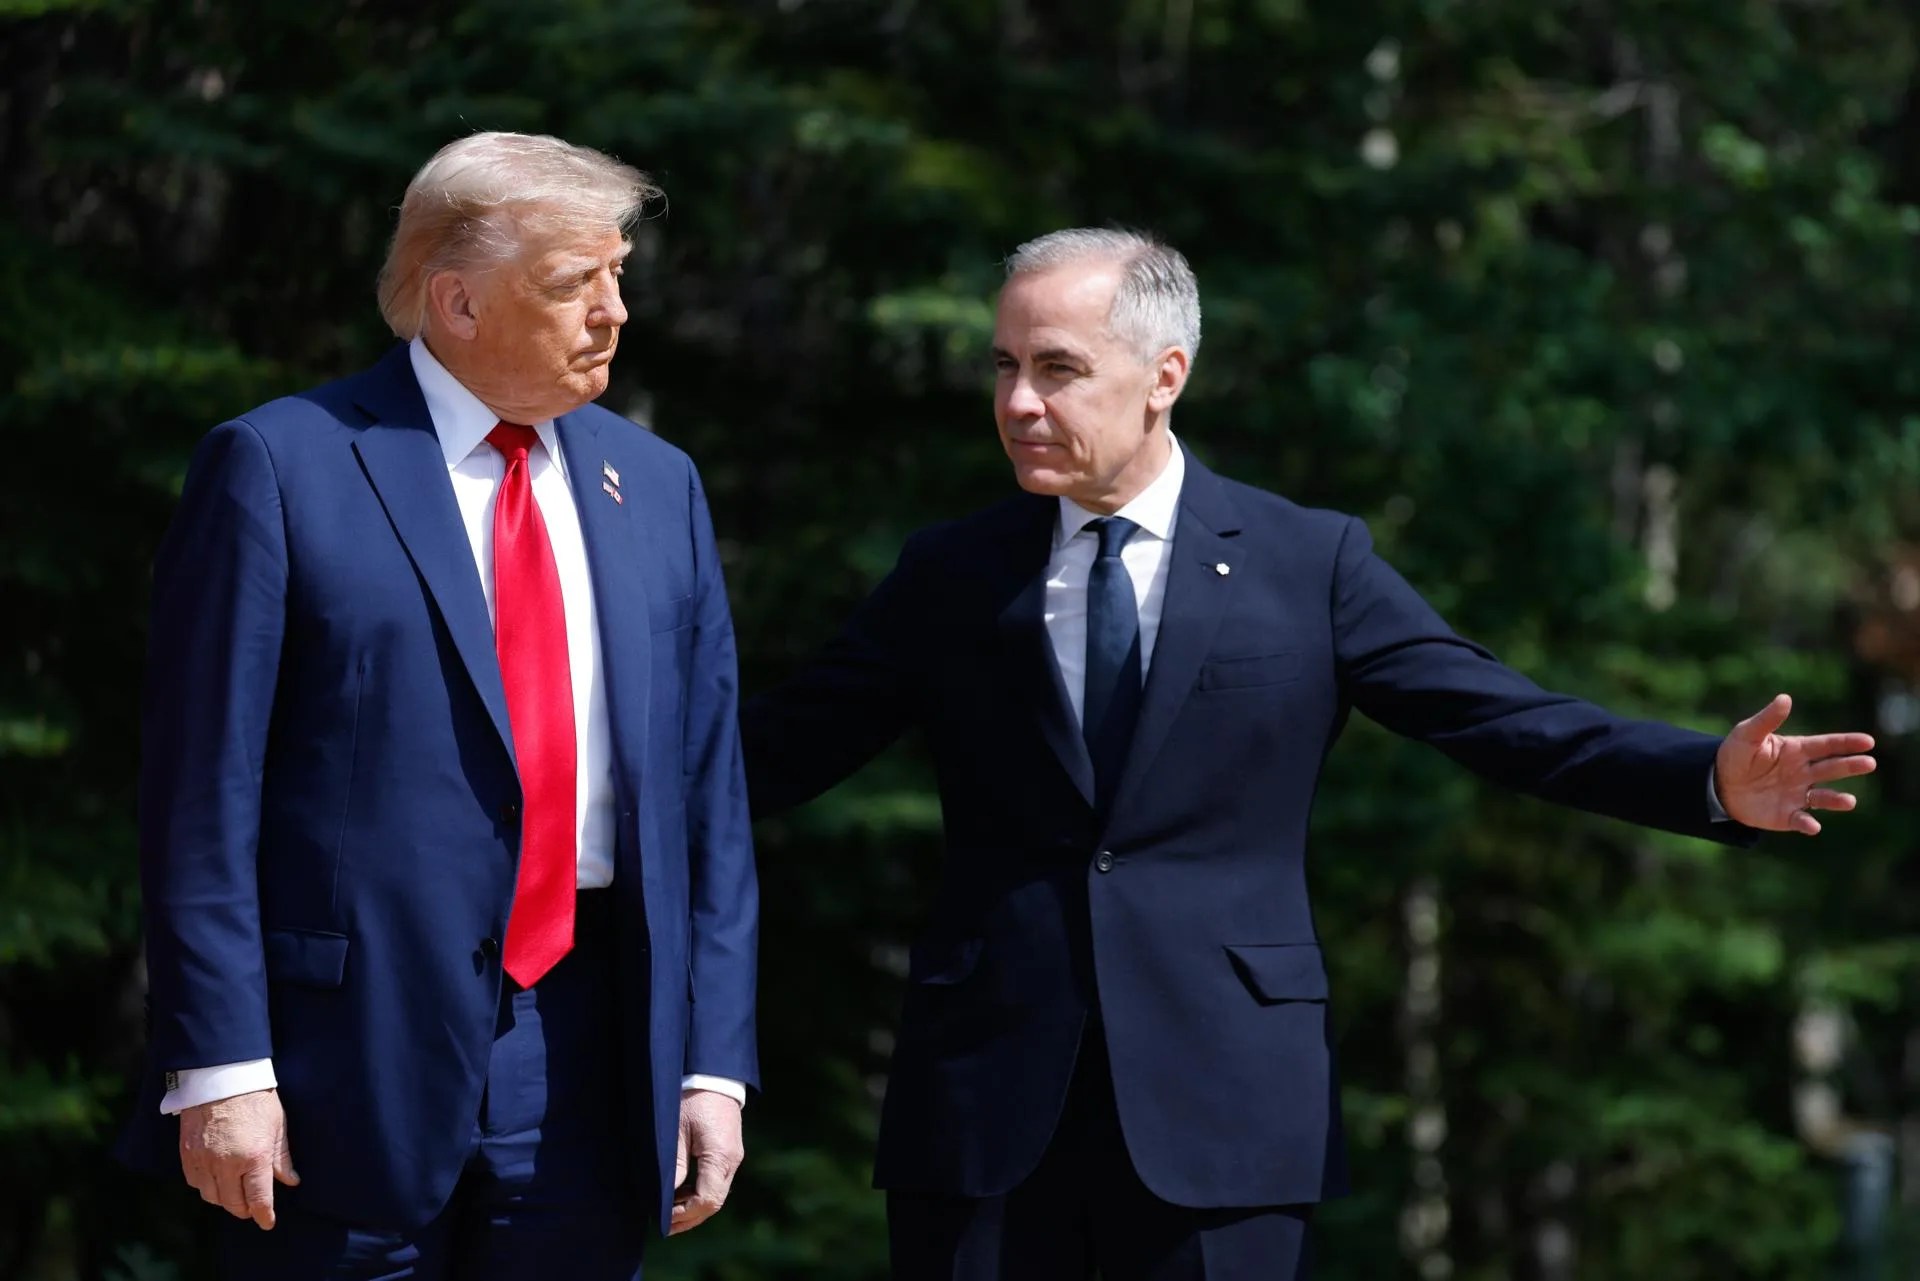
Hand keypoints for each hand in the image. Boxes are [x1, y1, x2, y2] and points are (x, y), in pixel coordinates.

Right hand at [178, 1088, 298, 1228]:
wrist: (220, 1076)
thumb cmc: (255, 1097)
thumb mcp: (278, 1125)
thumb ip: (282, 1157)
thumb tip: (290, 1181)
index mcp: (254, 1157)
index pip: (258, 1199)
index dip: (264, 1216)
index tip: (268, 1222)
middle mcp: (227, 1164)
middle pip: (233, 1204)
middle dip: (246, 1209)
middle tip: (254, 1207)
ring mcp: (204, 1161)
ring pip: (212, 1197)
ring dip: (225, 1200)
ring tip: (236, 1193)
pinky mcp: (187, 1155)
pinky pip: (195, 1183)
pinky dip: (206, 1187)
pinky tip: (217, 1180)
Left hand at [670, 1088, 743, 1235]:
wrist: (713, 1073)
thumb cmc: (691, 1098)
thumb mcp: (675, 1130)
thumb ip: (673, 1166)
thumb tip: (665, 1197)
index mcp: (720, 1156)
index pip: (707, 1200)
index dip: (684, 1214)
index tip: (662, 1217)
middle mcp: (732, 1161)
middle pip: (714, 1202)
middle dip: (689, 1217)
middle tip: (663, 1226)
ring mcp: (733, 1157)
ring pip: (716, 1194)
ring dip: (693, 1207)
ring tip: (668, 1213)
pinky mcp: (729, 1151)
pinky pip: (716, 1181)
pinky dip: (699, 1193)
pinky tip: (680, 1194)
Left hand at [1715, 694, 1876, 834]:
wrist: (1719, 784)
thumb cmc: (1736, 754)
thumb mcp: (1747, 734)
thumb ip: (1767, 719)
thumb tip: (1785, 698)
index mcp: (1797, 751)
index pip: (1827, 745)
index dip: (1847, 743)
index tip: (1868, 742)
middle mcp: (1803, 773)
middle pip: (1832, 768)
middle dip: (1851, 766)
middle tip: (1869, 763)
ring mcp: (1797, 794)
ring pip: (1823, 797)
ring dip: (1836, 800)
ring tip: (1849, 801)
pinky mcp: (1786, 815)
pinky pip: (1801, 820)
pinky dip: (1808, 824)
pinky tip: (1813, 826)